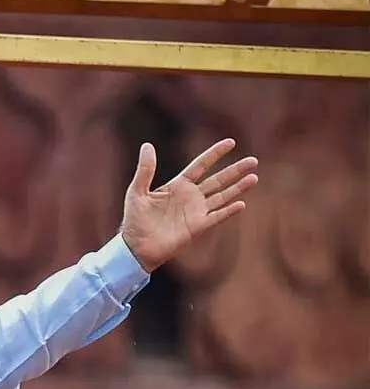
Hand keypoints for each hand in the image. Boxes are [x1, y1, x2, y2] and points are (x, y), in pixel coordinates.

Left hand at [120, 138, 258, 271]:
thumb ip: (145, 169)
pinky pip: (217, 216)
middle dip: (235, 170)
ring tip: (254, 177)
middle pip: (218, 180)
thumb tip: (147, 145)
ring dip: (238, 188)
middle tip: (253, 160)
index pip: (201, 165)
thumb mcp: (137, 190)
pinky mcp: (198, 227)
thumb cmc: (135, 218)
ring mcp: (196, 212)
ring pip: (222, 196)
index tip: (231, 142)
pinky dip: (229, 211)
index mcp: (178, 185)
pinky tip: (241, 203)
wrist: (137, 246)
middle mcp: (191, 197)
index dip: (215, 154)